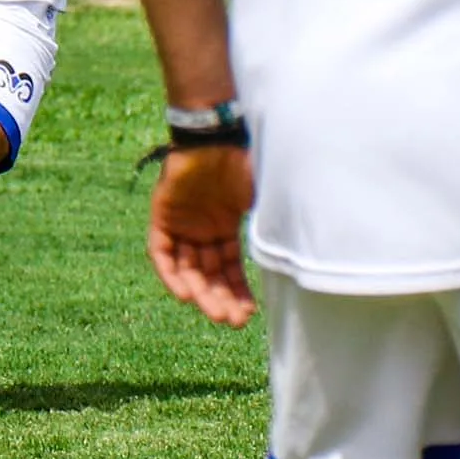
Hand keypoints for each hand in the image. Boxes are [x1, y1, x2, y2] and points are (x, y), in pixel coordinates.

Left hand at [148, 145, 255, 326]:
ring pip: (186, 269)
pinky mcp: (161, 217)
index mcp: (225, 226)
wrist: (216, 136)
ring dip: (199, 293)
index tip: (248, 315)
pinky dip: (171, 274)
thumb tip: (297, 256)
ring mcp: (181, 224)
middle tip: (232, 322)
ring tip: (214, 314)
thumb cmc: (243, 163)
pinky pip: (162, 253)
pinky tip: (186, 295)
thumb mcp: (263, 201)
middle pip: (208, 274)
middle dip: (220, 299)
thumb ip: (272, 228)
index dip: (238, 292)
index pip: (229, 268)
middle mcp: (202, 229)